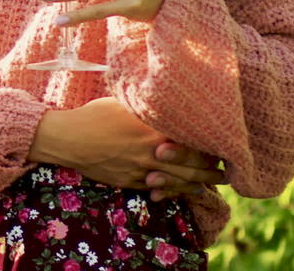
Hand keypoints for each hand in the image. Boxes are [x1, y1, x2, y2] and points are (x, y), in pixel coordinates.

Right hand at [28, 96, 224, 200]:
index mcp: (152, 131)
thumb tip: (165, 100)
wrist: (68, 139)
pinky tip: (180, 191)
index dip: (207, 148)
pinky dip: (171, 192)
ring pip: (174, 182)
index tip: (221, 147)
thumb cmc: (96, 115)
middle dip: (209, 172)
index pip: (189, 143)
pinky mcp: (129, 181)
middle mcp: (150, 153)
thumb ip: (146, 108)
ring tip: (207, 185)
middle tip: (225, 174)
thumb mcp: (124, 104)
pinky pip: (155, 190)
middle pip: (188, 167)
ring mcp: (140, 170)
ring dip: (194, 185)